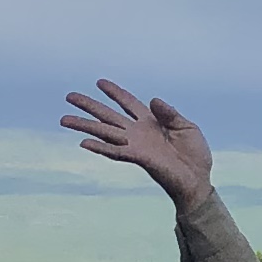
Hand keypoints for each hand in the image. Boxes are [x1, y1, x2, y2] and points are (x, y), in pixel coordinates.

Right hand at [59, 79, 214, 210]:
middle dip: (89, 105)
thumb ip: (169, 113)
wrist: (197, 178)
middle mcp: (139, 132)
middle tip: (70, 96)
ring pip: (105, 132)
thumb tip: (152, 100)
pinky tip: (84, 142)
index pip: (128, 102)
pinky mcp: (139, 158)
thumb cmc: (194, 154)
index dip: (115, 92)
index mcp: (151, 121)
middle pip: (109, 115)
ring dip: (85, 125)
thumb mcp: (187, 127)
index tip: (99, 82)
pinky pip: (116, 151)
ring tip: (64, 119)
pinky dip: (100, 147)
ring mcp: (136, 144)